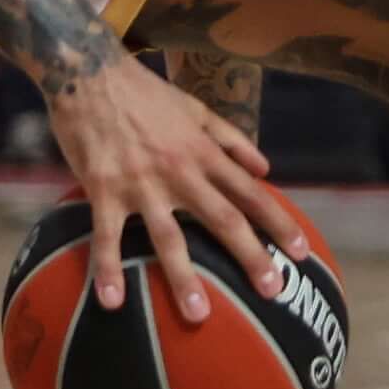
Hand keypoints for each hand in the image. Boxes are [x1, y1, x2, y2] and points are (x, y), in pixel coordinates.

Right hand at [43, 57, 306, 324]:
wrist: (89, 73)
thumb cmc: (145, 93)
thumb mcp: (195, 108)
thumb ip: (231, 138)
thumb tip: (266, 167)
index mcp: (203, 152)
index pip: (250, 192)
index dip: (278, 221)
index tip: (300, 250)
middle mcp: (180, 171)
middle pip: (222, 219)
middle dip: (250, 256)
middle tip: (273, 291)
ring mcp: (141, 183)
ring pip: (168, 237)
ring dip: (184, 277)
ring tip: (200, 314)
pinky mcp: (103, 189)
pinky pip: (107, 236)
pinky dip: (108, 268)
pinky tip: (112, 301)